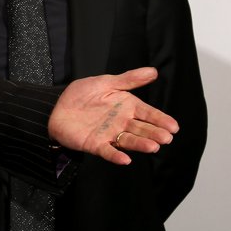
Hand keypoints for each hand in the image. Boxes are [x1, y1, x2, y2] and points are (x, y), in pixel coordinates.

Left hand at [48, 67, 178, 164]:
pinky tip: (124, 159)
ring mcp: (109, 134)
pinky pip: (107, 151)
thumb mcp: (105, 83)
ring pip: (128, 141)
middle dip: (154, 133)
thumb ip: (128, 79)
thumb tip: (153, 71)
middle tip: (166, 138)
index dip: (160, 119)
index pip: (147, 113)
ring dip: (140, 144)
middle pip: (141, 129)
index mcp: (126, 107)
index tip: (173, 126)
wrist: (56, 107)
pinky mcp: (95, 144)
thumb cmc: (82, 95)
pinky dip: (115, 156)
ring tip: (153, 146)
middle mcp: (121, 122)